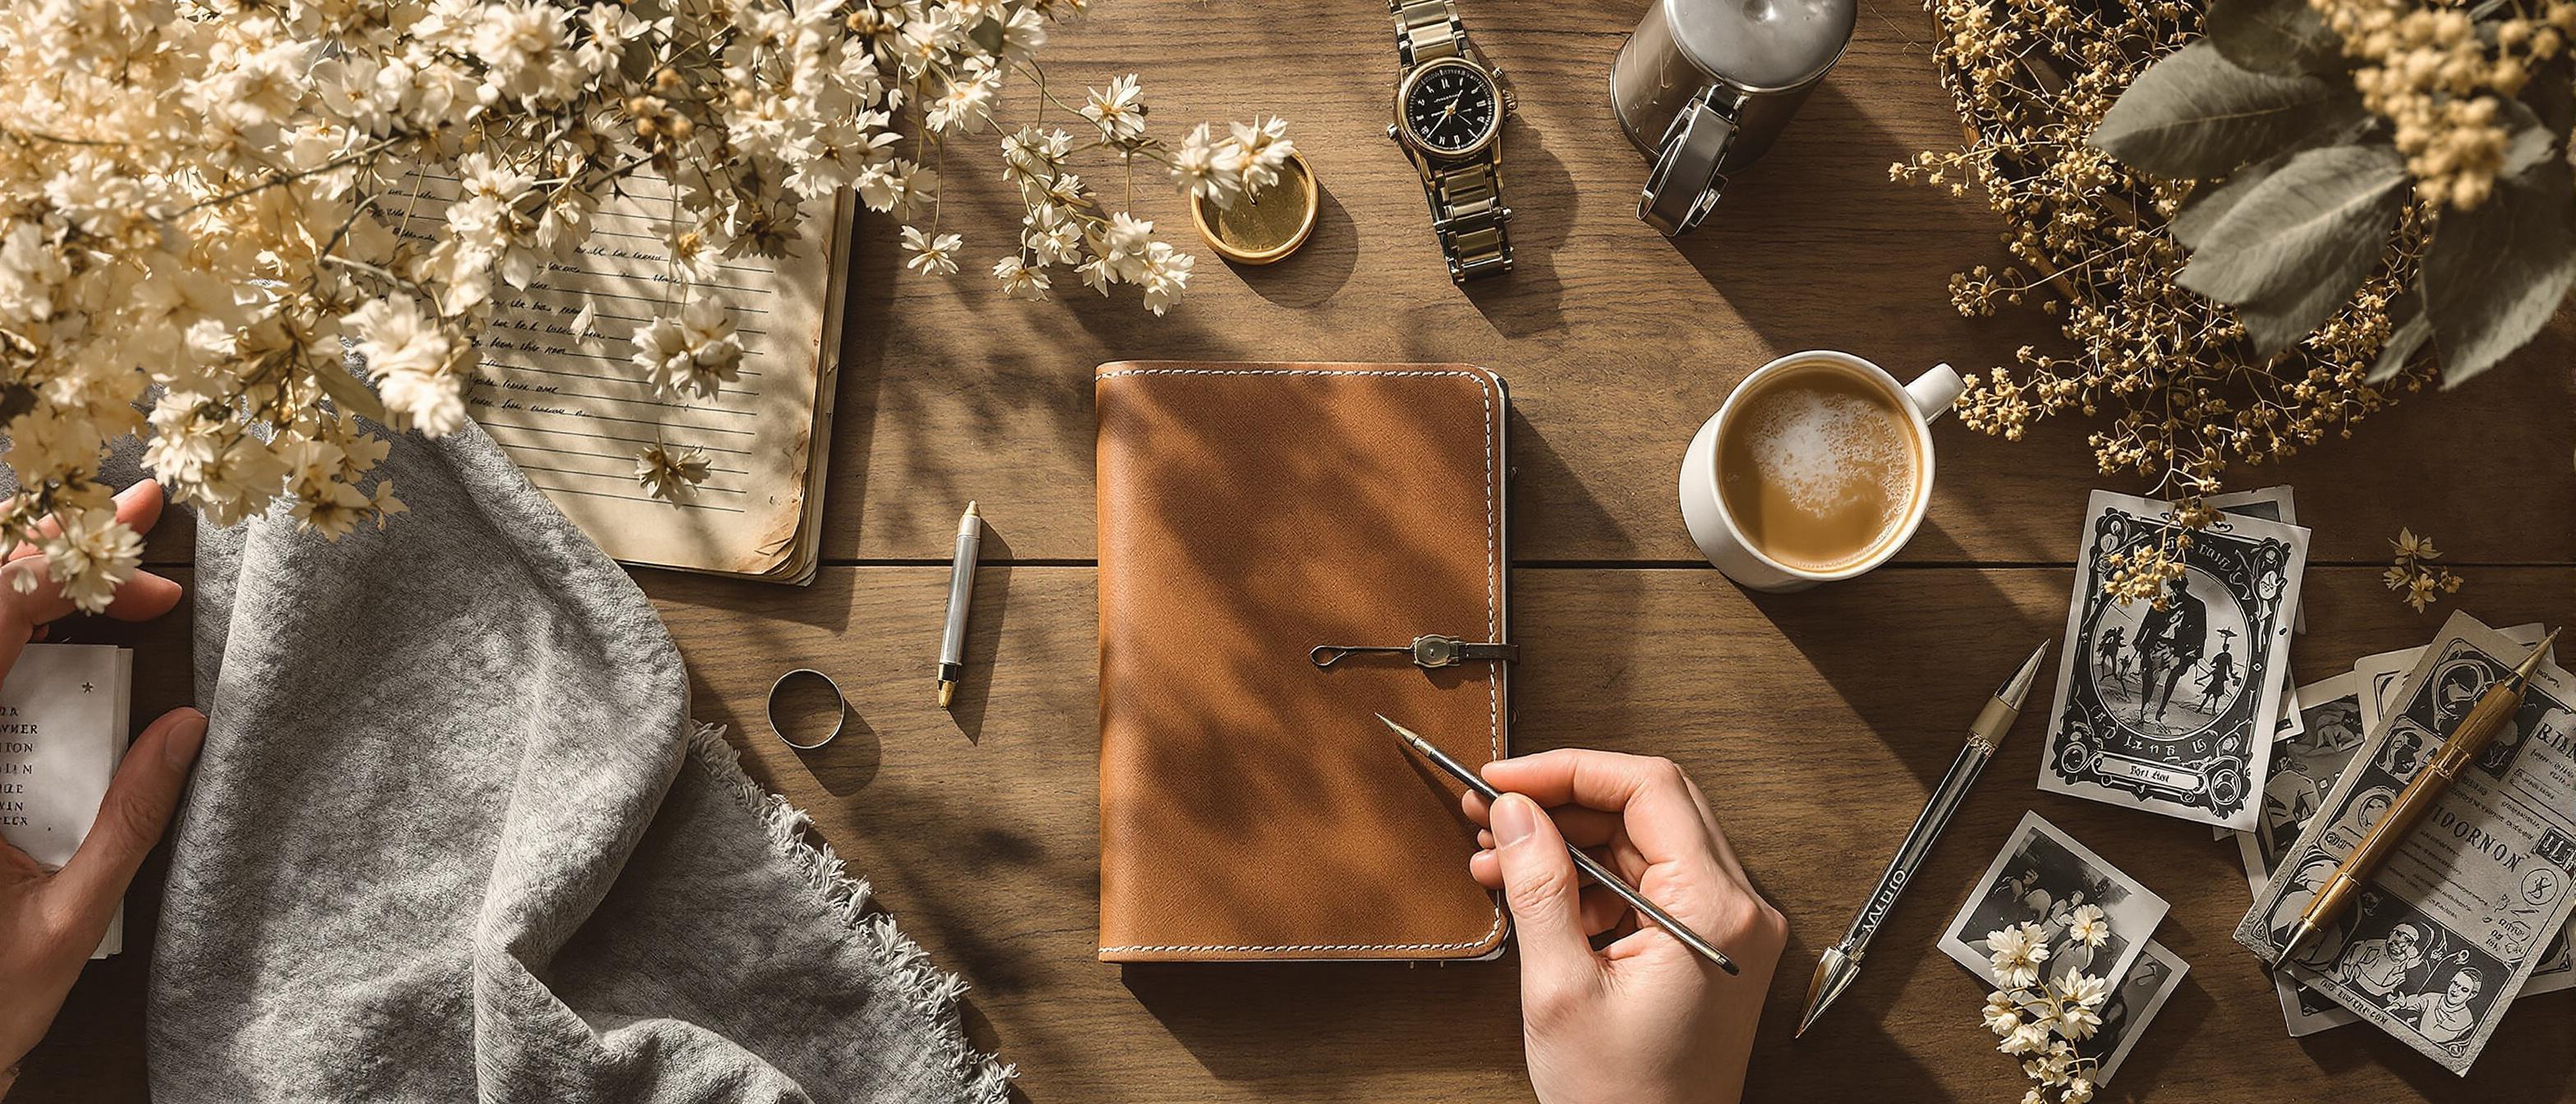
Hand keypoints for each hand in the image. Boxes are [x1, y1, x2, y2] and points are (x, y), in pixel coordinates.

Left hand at [0, 482, 200, 1091]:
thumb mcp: (69, 915)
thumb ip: (129, 817)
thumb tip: (187, 725)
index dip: (71, 563)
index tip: (143, 538)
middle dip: (63, 549)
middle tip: (140, 522)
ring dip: (39, 581)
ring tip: (114, 566)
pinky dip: (16, 630)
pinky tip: (61, 620)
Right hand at [1464, 750, 1785, 1103]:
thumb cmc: (1623, 1101)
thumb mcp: (1561, 989)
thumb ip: (1538, 886)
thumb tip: (1517, 811)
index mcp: (1715, 912)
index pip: (1648, 788)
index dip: (1568, 770)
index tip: (1505, 778)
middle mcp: (1737, 910)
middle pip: (1648, 808)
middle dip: (1562, 802)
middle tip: (1492, 808)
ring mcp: (1726, 929)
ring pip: (1642, 843)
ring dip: (1567, 842)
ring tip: (1496, 856)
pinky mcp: (1706, 948)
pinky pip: (1645, 885)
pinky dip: (1587, 881)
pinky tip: (1530, 891)